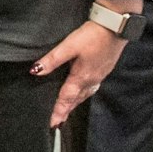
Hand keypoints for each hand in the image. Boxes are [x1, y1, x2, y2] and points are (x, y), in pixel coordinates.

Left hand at [32, 9, 132, 128]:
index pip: (66, 99)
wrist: (117, 27)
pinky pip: (93, 87)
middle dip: (67, 110)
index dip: (59, 112)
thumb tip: (35, 71)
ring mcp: (100, 75)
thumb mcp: (69, 46)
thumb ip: (52, 60)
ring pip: (86, 94)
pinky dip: (85, 93)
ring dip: (76, 103)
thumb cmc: (92, 36)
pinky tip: (83, 90)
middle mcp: (92, 80)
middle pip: (77, 100)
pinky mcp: (105, 69)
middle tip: (59, 121)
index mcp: (82, 77)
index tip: (53, 124)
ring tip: (68, 109)